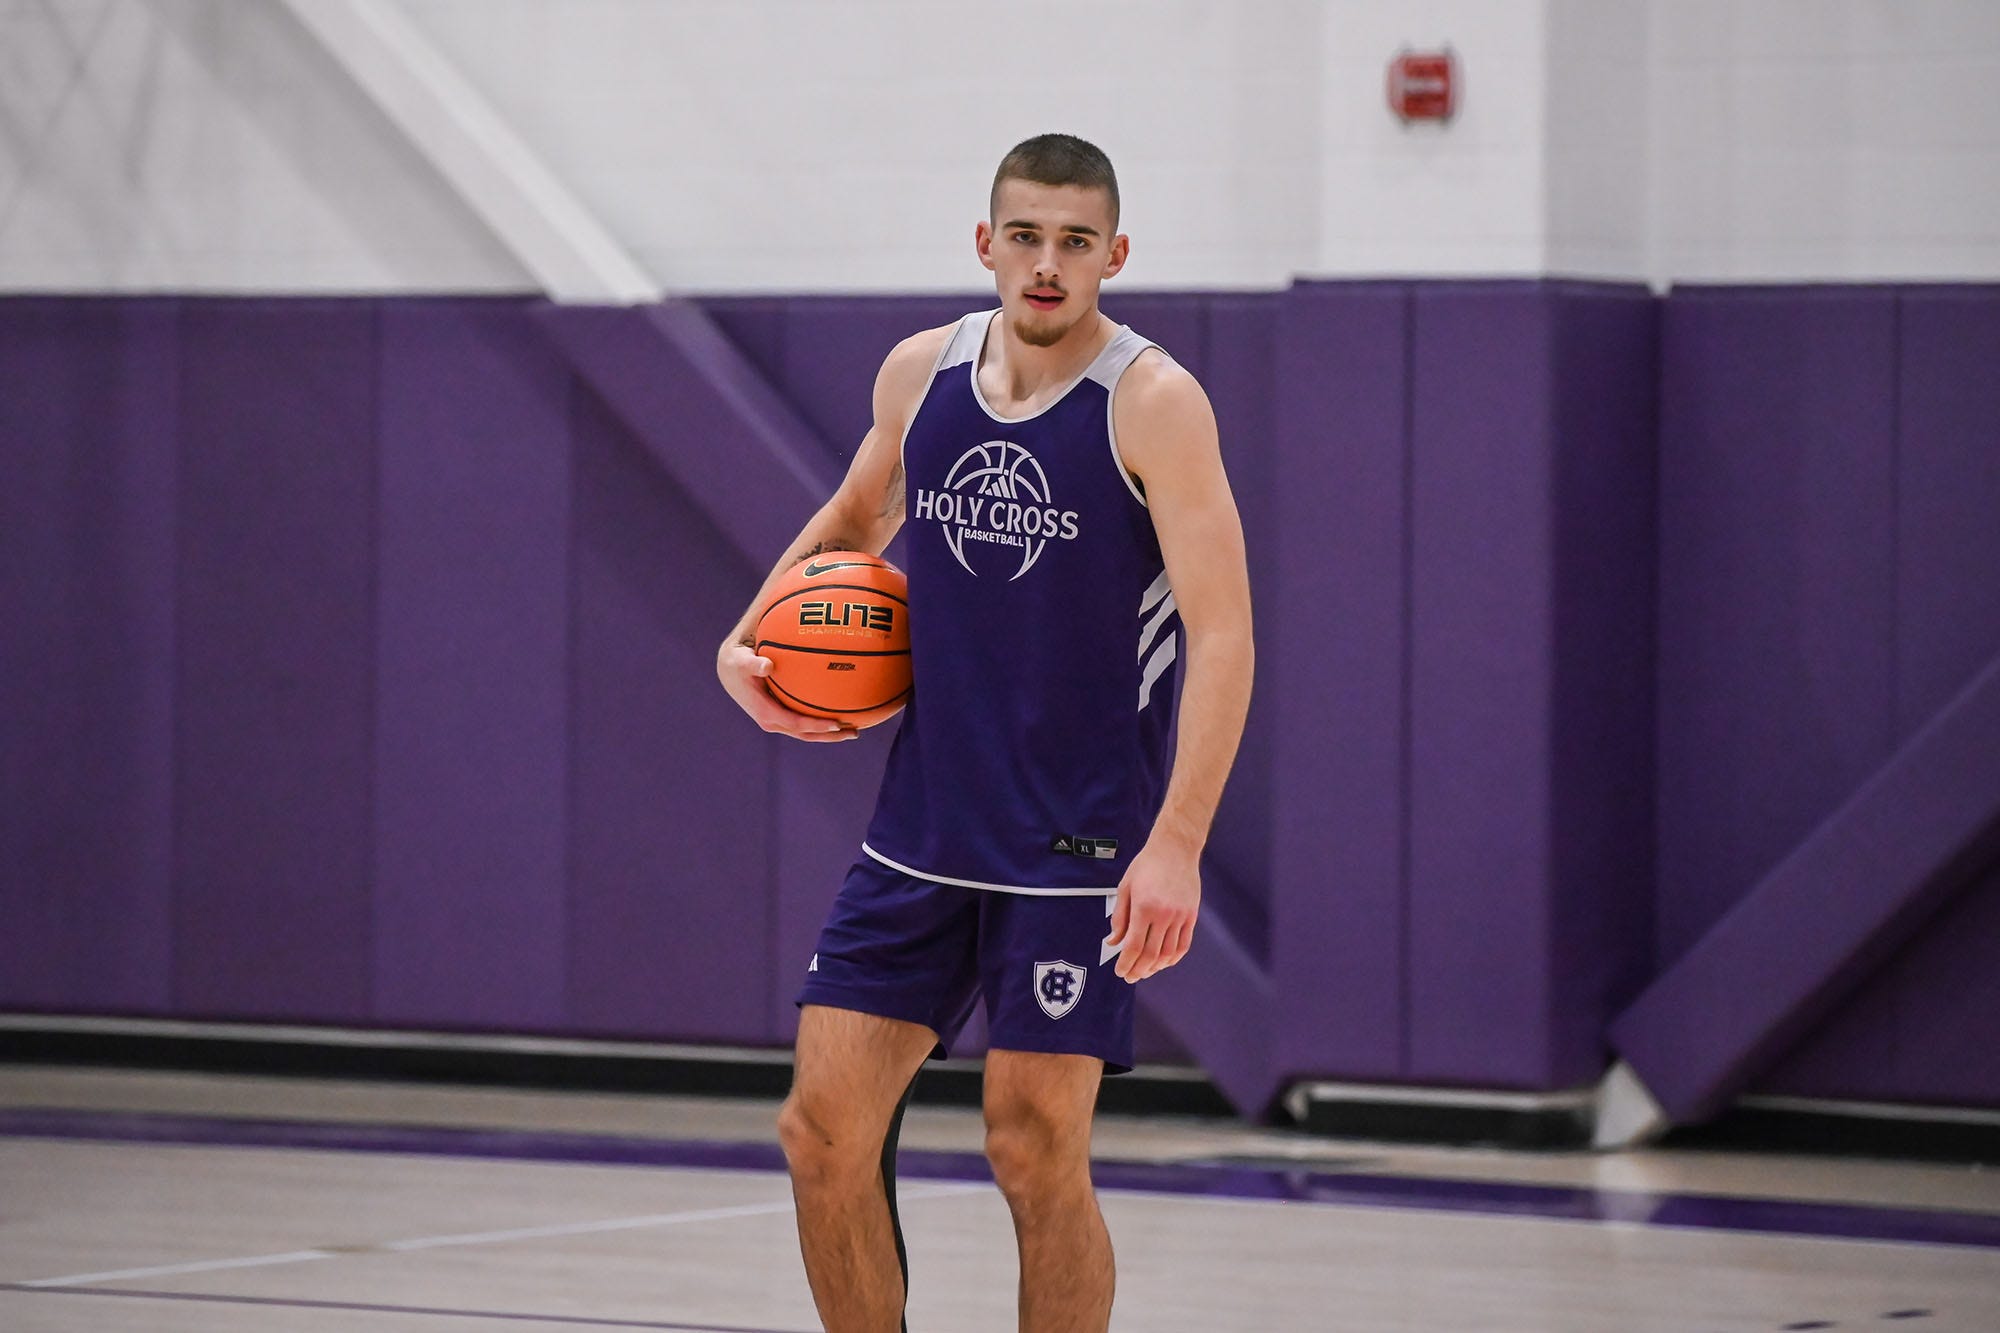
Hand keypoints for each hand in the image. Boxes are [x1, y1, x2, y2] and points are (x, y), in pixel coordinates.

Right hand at [716, 642, 857, 741]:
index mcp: (765, 714)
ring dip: (831, 733)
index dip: (817, 726)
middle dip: (831, 736)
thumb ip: (753, 664)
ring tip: (855, 729)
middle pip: (806, 735)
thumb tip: (767, 666)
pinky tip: (842, 713)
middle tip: (855, 732)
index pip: (796, 724)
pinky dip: (823, 722)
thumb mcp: (741, 661)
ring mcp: (778, 720)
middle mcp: (773, 721)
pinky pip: (806, 722)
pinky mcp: (782, 715)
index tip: (837, 724)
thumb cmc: (737, 663)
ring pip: (808, 732)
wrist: (729, 670)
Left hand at [1104, 839, 1200, 981]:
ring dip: (1155, 968)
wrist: (1175, 848)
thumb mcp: (1125, 887)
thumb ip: (1119, 917)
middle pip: (1150, 954)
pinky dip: (1173, 958)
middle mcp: (1163, 915)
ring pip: (1168, 954)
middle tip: (1130, 977)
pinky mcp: (1191, 916)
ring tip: (1145, 972)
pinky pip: (1183, 945)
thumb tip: (1113, 942)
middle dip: (1138, 970)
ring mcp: (1180, 917)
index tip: (1120, 972)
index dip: (1126, 964)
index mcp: (1143, 908)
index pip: (1133, 946)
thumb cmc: (1147, 865)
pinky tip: (1164, 963)